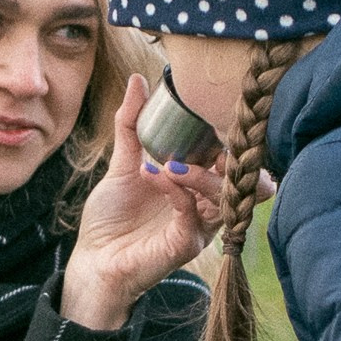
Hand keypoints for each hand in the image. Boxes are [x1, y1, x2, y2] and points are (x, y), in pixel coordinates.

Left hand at [61, 75, 226, 332]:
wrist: (93, 261)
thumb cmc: (112, 218)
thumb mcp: (123, 163)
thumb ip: (132, 123)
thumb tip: (139, 79)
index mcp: (200, 184)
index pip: (234, 157)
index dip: (231, 135)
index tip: (209, 111)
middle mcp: (207, 204)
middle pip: (247, 177)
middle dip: (233, 155)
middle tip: (209, 138)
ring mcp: (201, 226)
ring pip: (225, 195)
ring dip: (201, 173)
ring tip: (169, 162)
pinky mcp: (186, 244)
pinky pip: (194, 212)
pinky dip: (177, 188)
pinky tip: (156, 174)